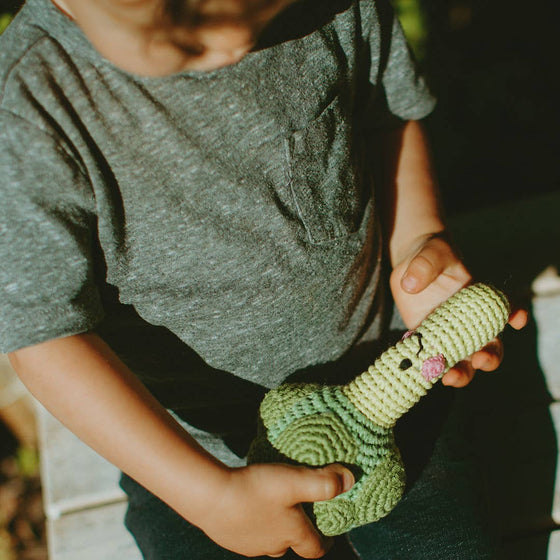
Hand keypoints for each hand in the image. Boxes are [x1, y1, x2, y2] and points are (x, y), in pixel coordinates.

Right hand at [196, 463, 353, 557]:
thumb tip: (350, 480)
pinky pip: (248, 533)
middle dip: (298, 532)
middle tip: (300, 511)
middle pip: (291, 544)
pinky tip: (248, 505)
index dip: (324, 542)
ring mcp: (249, 544)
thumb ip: (324, 483)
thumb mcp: (294, 481)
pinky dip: (253, 522)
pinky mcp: (229, 537)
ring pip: (268, 539)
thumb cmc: (256, 490)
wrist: (211, 498)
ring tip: (273, 506)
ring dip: (274, 526)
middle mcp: (273, 545)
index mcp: (292, 534)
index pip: (315, 548)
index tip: (328, 534)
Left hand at [390, 233, 526, 387]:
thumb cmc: (428, 255)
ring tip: (449, 378)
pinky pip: (431, 358)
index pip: (504, 308)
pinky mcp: (426, 338)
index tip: (515, 319)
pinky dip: (429, 368)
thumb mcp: (429, 254)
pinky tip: (423, 373)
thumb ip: (424, 266)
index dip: (514, 315)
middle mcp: (468, 321)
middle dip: (490, 357)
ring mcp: (448, 332)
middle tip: (480, 359)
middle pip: (489, 346)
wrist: (409, 265)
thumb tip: (410, 284)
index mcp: (479, 299)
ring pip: (462, 360)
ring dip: (461, 372)